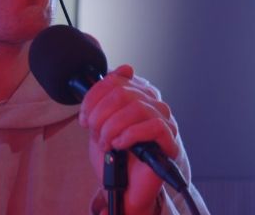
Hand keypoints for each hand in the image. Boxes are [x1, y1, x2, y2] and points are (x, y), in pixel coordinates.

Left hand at [79, 65, 178, 214]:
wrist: (123, 186)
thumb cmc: (114, 153)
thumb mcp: (102, 120)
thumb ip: (107, 95)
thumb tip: (125, 68)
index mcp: (137, 94)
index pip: (114, 80)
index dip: (93, 98)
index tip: (84, 118)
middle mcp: (153, 103)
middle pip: (121, 93)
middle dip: (100, 115)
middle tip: (94, 133)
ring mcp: (164, 120)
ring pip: (135, 108)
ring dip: (112, 128)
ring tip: (106, 143)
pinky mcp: (170, 140)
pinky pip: (152, 126)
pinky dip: (129, 135)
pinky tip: (120, 145)